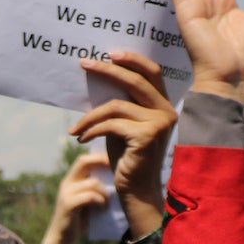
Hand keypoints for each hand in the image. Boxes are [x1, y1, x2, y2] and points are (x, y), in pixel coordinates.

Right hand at [39, 152, 112, 243]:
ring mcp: (66, 193)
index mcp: (72, 179)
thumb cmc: (80, 219)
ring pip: (92, 182)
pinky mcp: (68, 204)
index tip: (116, 161)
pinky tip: (102, 208)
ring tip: (107, 202)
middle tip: (116, 172)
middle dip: (102, 163)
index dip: (100, 156)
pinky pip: (90, 196)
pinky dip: (100, 201)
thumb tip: (118, 177)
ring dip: (105, 192)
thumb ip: (96, 188)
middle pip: (84, 162)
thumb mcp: (89, 200)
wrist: (63, 238)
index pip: (84, 159)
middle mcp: (67, 183)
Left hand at [68, 51, 177, 239]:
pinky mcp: (146, 135)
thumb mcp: (124, 126)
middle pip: (135, 81)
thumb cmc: (128, 158)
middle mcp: (167, 111)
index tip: (109, 53)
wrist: (136, 190)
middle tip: (84, 63)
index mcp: (164, 106)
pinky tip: (81, 139)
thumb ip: (121, 105)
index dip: (132, 60)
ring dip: (90, 116)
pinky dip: (91, 129)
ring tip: (76, 128)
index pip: (152, 73)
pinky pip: (111, 124)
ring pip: (116, 106)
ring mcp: (159, 123)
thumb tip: (101, 78)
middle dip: (107, 70)